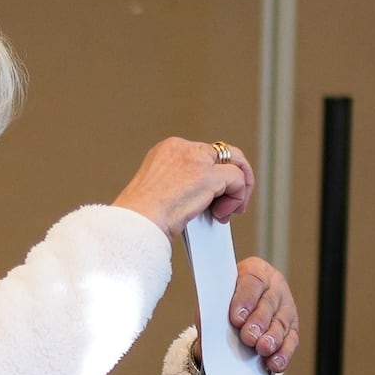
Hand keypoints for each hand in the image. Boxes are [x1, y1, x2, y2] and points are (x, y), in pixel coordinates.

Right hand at [113, 138, 252, 236]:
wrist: (135, 225)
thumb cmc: (141, 218)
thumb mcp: (161, 192)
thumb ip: (184, 185)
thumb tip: (208, 196)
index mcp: (167, 150)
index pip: (204, 154)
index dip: (215, 176)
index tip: (213, 198)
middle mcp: (182, 148)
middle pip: (224, 154)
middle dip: (233, 180)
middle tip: (232, 204)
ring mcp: (196, 160)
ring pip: (236, 164)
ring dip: (239, 189)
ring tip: (232, 211)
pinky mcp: (207, 175)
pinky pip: (237, 180)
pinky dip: (236, 199)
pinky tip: (222, 216)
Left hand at [224, 255, 296, 371]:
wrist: (236, 312)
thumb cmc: (225, 302)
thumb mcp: (216, 300)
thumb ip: (213, 310)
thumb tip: (208, 327)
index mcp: (254, 272)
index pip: (252, 281)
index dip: (245, 299)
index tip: (236, 317)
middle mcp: (274, 287)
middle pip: (269, 303)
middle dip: (258, 322)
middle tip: (249, 337)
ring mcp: (286, 308)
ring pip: (281, 323)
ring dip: (272, 338)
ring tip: (262, 349)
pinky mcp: (292, 329)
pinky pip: (291, 341)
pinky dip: (283, 353)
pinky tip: (274, 362)